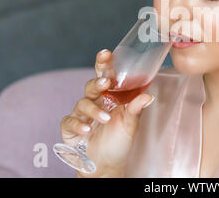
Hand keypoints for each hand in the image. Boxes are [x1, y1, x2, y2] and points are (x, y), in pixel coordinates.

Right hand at [60, 49, 155, 176]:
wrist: (107, 164)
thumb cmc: (119, 141)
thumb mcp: (131, 124)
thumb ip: (136, 109)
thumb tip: (148, 95)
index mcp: (109, 96)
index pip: (105, 75)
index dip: (104, 64)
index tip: (106, 53)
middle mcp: (95, 101)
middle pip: (92, 85)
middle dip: (98, 82)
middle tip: (106, 82)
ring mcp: (81, 114)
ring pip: (83, 103)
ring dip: (94, 110)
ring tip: (105, 119)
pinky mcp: (70, 128)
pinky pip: (70, 121)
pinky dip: (78, 124)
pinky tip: (87, 130)